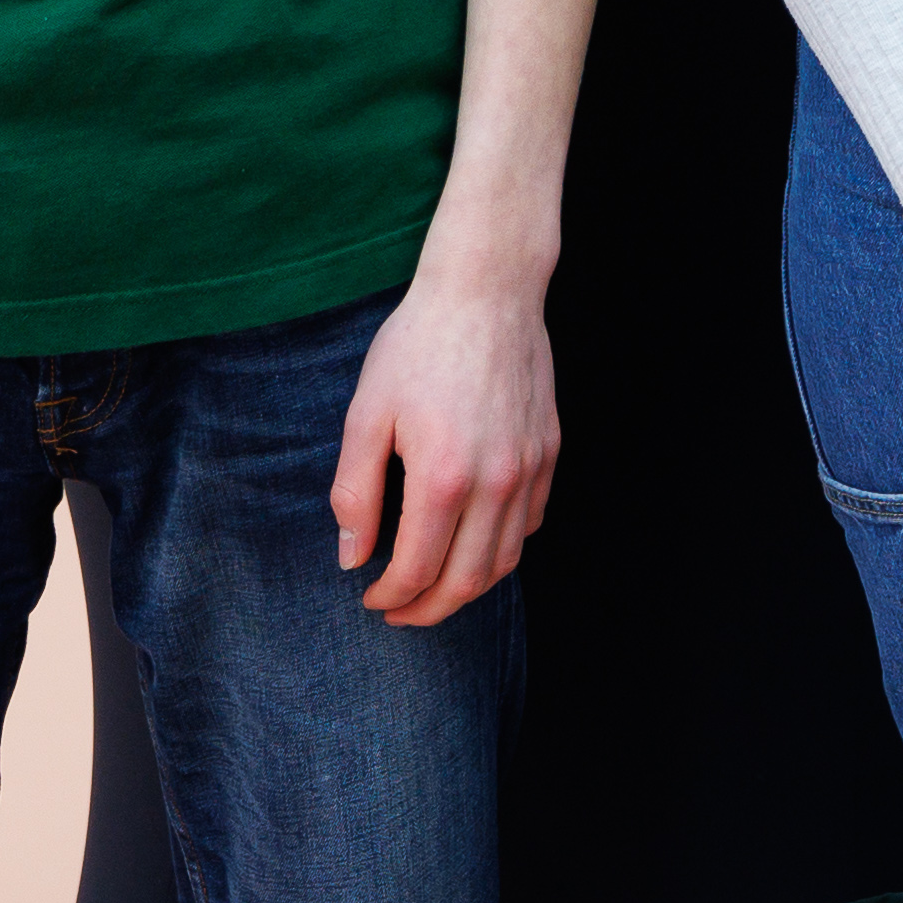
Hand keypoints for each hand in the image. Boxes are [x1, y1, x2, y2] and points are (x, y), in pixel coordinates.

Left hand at [332, 265, 561, 626]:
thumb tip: (352, 558)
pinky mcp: (549, 451)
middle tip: (398, 611)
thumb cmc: (418, 346)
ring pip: (505, 559)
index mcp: (444, 478)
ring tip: (435, 588)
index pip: (418, 569)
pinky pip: (531, 522)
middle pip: (467, 581)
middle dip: (428, 609)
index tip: (369, 597)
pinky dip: (502, 548)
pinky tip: (474, 541)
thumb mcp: (366, 416)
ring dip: (467, 587)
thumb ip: (355, 494)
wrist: (486, 291)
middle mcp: (497, 482)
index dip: (389, 595)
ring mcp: (530, 468)